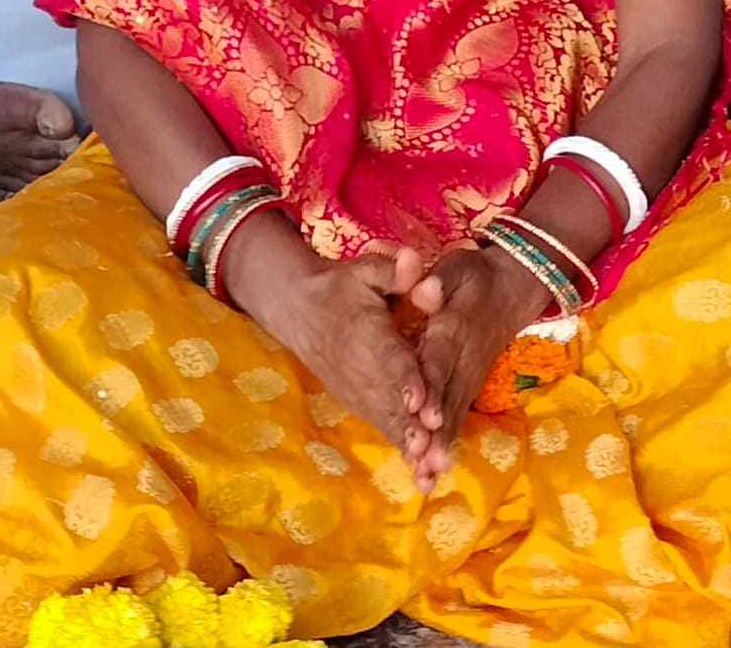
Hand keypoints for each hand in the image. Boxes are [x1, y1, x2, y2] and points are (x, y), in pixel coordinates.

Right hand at [220, 223, 430, 464]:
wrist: (298, 310)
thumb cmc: (340, 287)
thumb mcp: (363, 270)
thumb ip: (392, 270)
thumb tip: (413, 259)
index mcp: (366, 334)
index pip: (388, 359)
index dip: (404, 380)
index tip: (419, 399)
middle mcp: (360, 369)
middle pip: (389, 400)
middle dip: (410, 425)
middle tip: (431, 447)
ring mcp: (357, 390)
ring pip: (386, 420)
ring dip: (406, 444)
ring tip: (428, 468)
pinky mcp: (358, 403)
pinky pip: (382, 427)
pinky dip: (400, 448)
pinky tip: (421, 471)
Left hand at [399, 245, 548, 489]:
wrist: (514, 288)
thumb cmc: (476, 276)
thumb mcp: (458, 267)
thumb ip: (441, 280)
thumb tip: (426, 291)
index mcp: (454, 330)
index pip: (441, 362)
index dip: (433, 387)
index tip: (424, 414)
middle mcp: (463, 361)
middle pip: (448, 400)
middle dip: (436, 434)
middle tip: (423, 464)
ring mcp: (469, 377)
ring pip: (454, 416)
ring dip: (440, 447)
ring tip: (427, 478)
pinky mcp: (469, 387)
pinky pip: (458, 419)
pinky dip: (446, 444)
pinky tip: (433, 472)